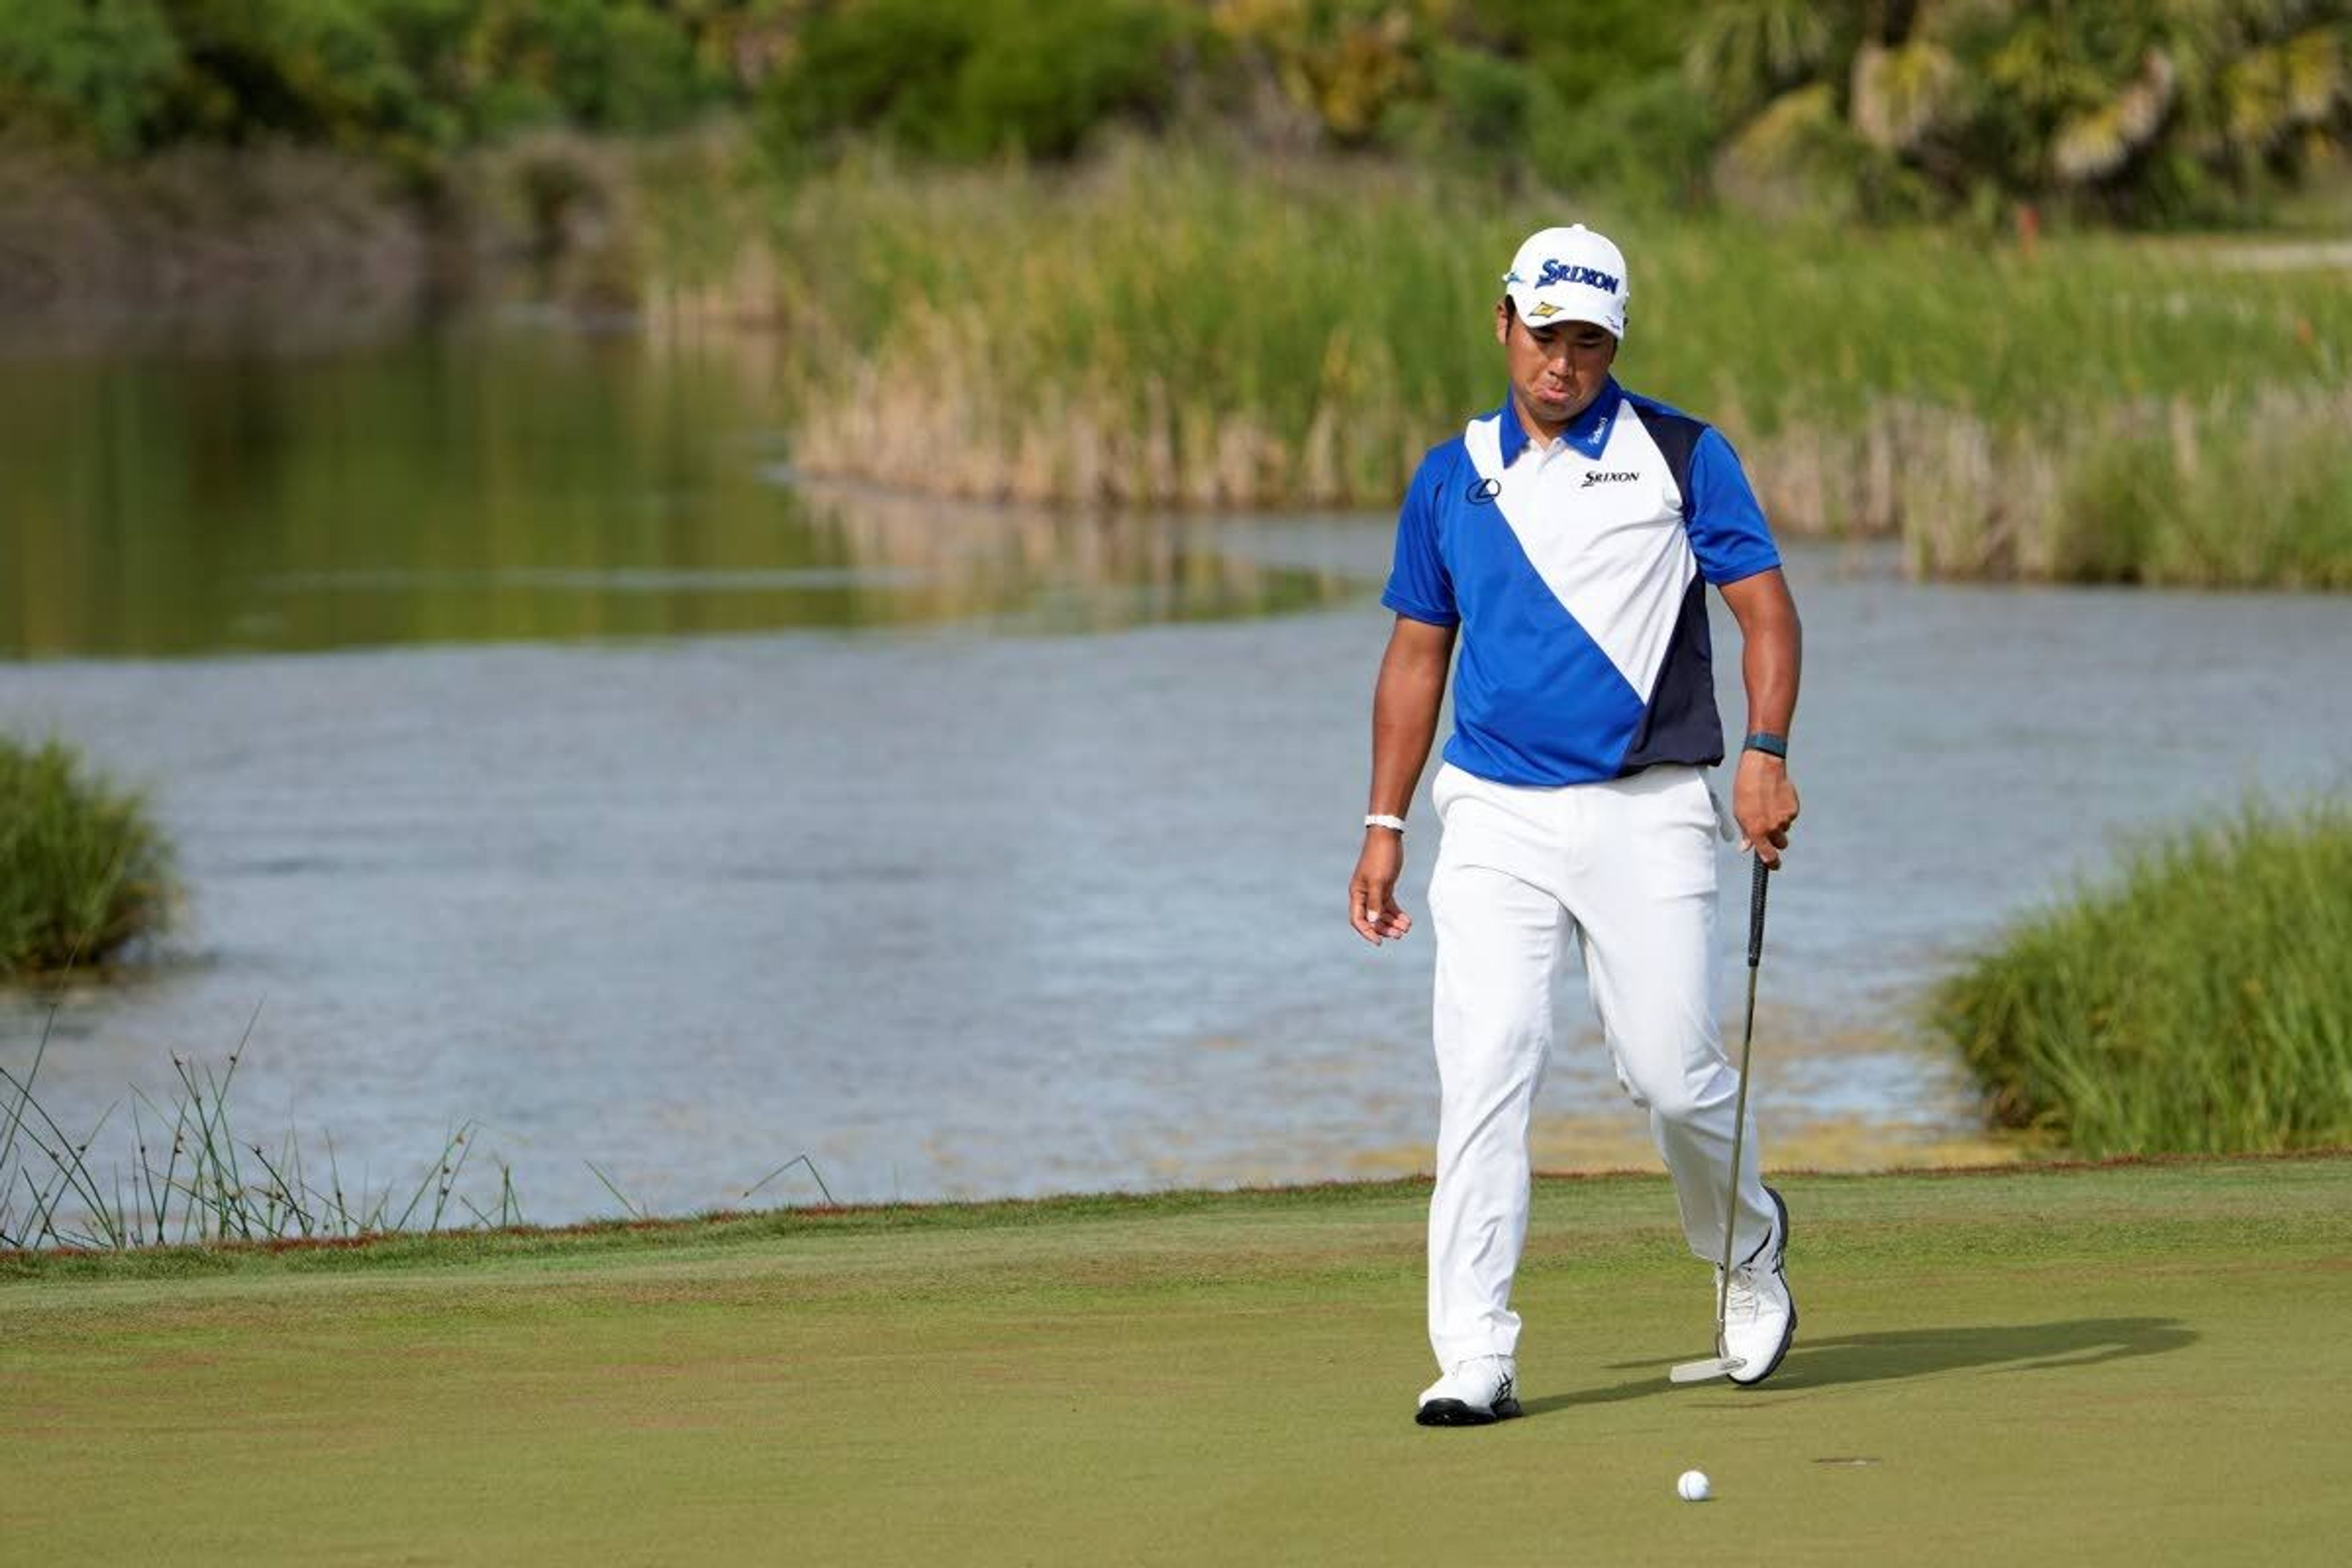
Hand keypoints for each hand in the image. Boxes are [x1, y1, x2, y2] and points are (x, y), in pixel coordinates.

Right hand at [1350, 831, 1412, 944]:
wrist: (1387, 837)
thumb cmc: (1380, 857)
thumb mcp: (1379, 881)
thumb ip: (1375, 902)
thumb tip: (1373, 921)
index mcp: (1357, 894)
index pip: (1358, 920)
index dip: (1368, 932)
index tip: (1380, 942)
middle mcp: (1363, 895)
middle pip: (1372, 919)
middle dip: (1385, 929)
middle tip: (1400, 935)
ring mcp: (1374, 891)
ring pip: (1382, 914)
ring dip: (1393, 922)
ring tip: (1406, 928)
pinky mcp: (1384, 887)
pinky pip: (1390, 906)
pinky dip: (1397, 914)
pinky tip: (1407, 920)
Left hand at [1733, 750, 1799, 867]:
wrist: (1762, 767)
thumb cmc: (1745, 789)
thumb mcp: (1739, 812)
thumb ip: (1745, 832)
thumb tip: (1745, 848)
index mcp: (1757, 830)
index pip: (1769, 856)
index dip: (1772, 863)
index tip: (1773, 865)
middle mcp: (1773, 827)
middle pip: (1781, 844)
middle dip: (1776, 840)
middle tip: (1768, 827)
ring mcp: (1785, 818)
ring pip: (1785, 828)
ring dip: (1779, 822)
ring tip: (1768, 804)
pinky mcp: (1794, 808)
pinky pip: (1790, 816)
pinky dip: (1784, 810)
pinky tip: (1775, 797)